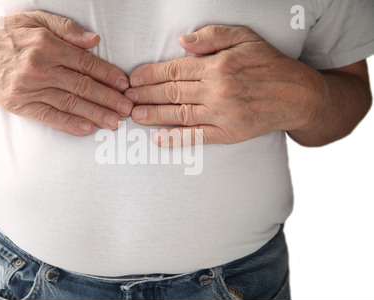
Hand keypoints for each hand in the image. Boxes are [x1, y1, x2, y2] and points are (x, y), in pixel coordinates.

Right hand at [0, 10, 132, 134]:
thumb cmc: (6, 33)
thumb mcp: (35, 20)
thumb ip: (67, 30)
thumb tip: (95, 41)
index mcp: (47, 45)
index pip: (86, 63)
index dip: (108, 75)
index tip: (125, 85)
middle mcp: (39, 67)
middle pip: (82, 86)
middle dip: (109, 98)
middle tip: (128, 109)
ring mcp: (29, 88)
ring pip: (70, 103)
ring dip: (96, 114)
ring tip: (115, 122)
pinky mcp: (19, 105)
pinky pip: (49, 116)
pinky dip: (69, 124)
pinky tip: (87, 129)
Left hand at [126, 25, 324, 145]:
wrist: (296, 95)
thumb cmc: (269, 64)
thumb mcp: (245, 37)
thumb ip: (212, 36)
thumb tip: (182, 41)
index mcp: (217, 65)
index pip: (174, 69)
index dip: (150, 74)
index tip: (133, 79)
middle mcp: (217, 90)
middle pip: (171, 92)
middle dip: (145, 95)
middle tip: (125, 99)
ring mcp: (222, 114)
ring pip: (179, 114)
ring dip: (153, 116)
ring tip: (134, 116)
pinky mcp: (229, 133)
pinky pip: (197, 137)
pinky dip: (177, 139)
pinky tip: (160, 139)